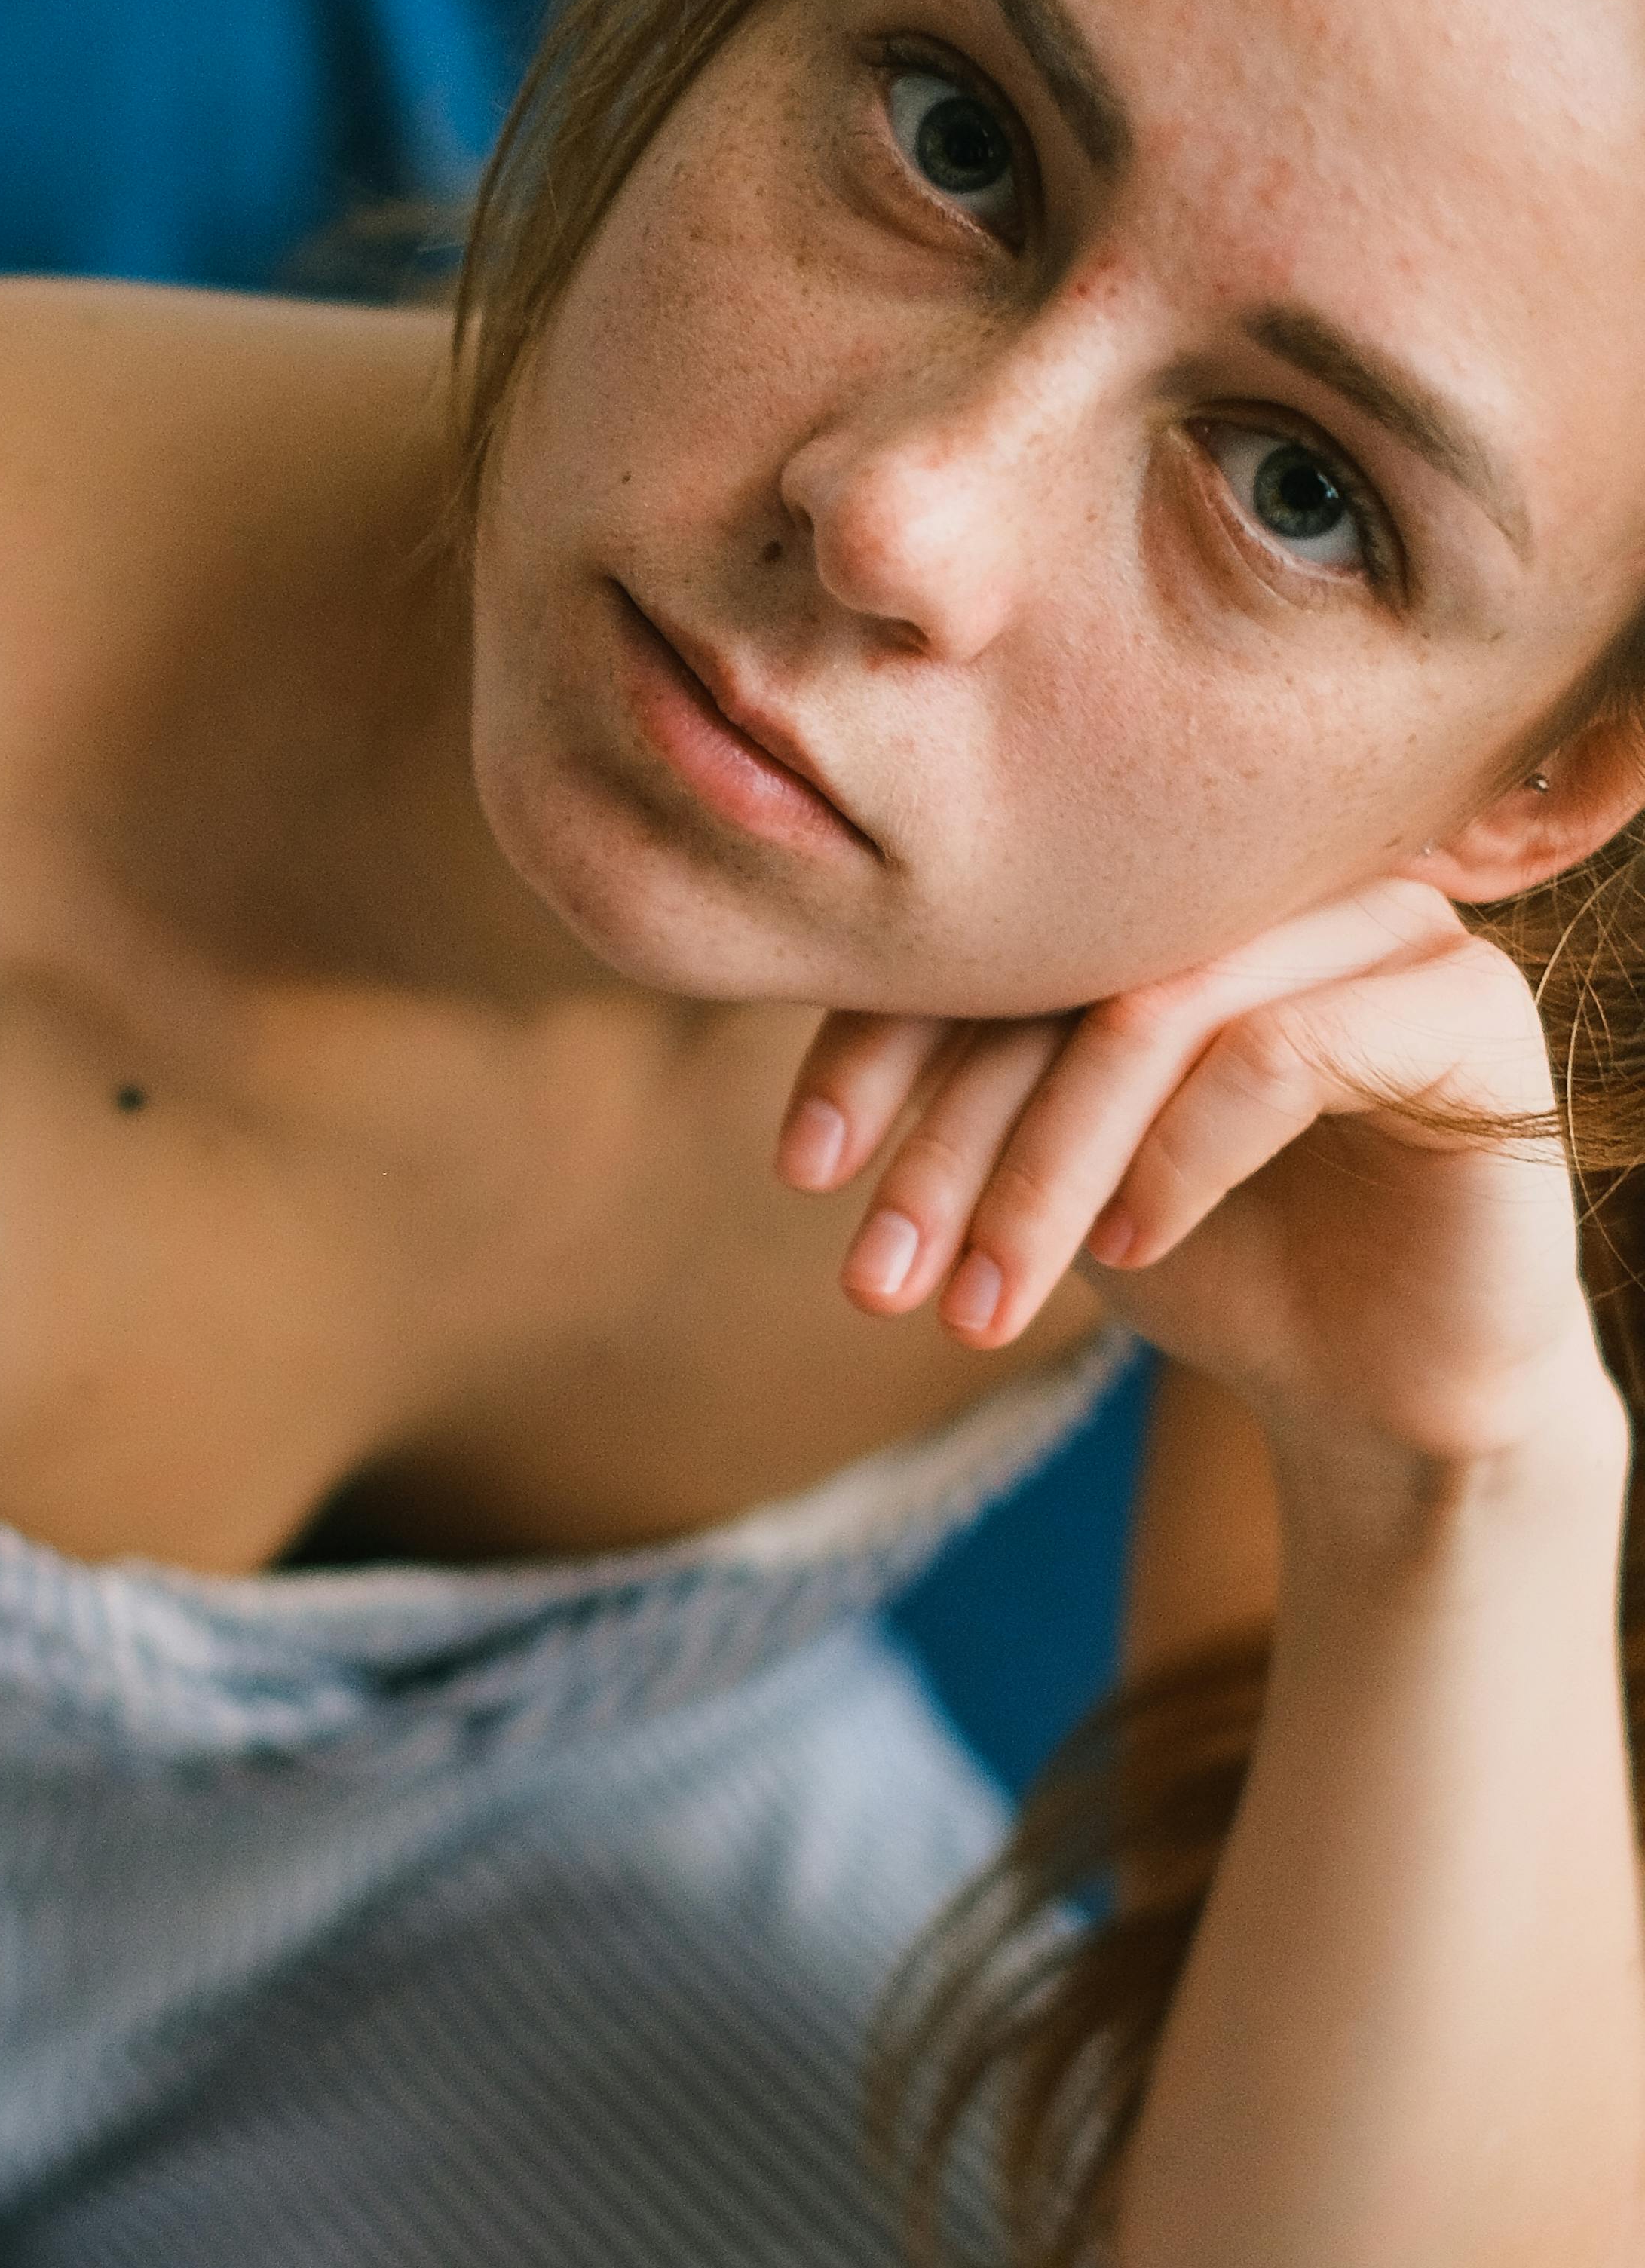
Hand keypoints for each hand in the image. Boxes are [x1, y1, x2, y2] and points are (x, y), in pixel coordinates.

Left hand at [774, 876, 1613, 1476]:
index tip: (803, 1168)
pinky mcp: (1469, 1013)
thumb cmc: (1211, 1257)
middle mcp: (1283, 875)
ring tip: (979, 1305)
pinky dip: (1178, 1160)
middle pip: (1063, 964)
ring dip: (1041, 1174)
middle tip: (875, 1278)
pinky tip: (1129, 1253)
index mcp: (1176, 884)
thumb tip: (798, 1053)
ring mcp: (1390, 928)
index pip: (995, 925)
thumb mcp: (1052, 1164)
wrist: (1386, 1392)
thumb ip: (971, 1076)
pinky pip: (1283, 1053)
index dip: (881, 1039)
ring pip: (1156, 1011)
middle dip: (948, 1137)